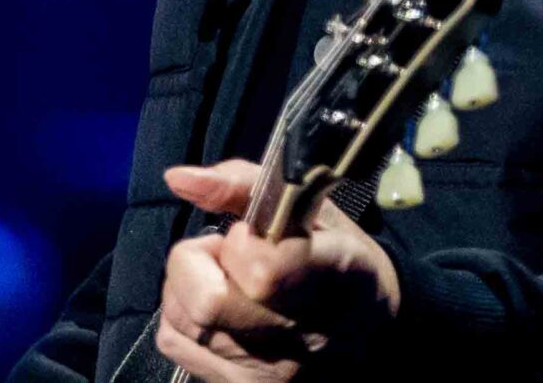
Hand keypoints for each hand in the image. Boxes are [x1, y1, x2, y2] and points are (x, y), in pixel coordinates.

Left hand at [155, 159, 401, 380]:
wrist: (368, 330)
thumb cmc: (338, 259)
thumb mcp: (310, 206)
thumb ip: (243, 184)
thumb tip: (178, 178)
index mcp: (335, 275)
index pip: (264, 272)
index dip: (242, 243)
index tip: (252, 232)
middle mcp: (305, 337)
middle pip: (208, 303)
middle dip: (199, 260)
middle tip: (228, 253)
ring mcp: (271, 373)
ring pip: (182, 320)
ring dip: (188, 286)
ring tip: (224, 278)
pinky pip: (173, 342)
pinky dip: (181, 316)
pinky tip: (216, 307)